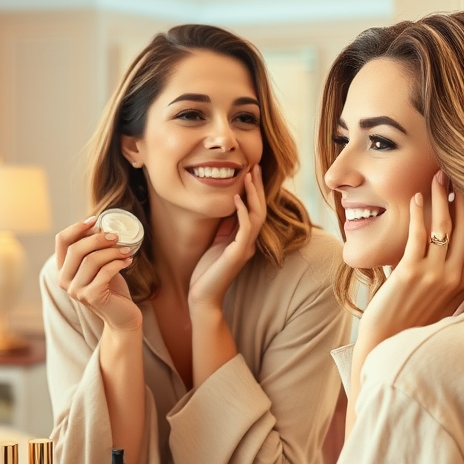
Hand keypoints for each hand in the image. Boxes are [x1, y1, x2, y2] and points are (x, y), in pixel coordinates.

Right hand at [55, 216, 141, 331]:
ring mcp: (76, 290)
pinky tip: (128, 261)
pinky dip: (118, 263)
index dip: (77, 227)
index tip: (96, 219)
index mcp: (63, 268)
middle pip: (76, 249)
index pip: (62, 241)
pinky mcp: (91, 297)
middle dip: (98, 238)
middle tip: (116, 236)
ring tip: (127, 250)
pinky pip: (104, 272)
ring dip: (112, 251)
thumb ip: (94, 249)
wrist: (122, 316)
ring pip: (91, 260)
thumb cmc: (111, 287)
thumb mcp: (99, 265)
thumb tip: (100, 224)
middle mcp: (64, 280)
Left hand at [188, 165, 266, 308]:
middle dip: (258, 187)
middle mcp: (249, 242)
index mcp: (244, 239)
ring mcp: (245, 248)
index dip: (255, 190)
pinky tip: (238, 198)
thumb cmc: (207, 271)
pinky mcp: (238, 254)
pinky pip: (245, 229)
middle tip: (256, 166)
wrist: (203, 296)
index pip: (255, 209)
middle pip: (260, 209)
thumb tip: (229, 205)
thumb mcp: (216, 242)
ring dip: (254, 195)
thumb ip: (225, 227)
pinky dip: (242, 212)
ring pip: (257, 215)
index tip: (251, 171)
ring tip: (249, 176)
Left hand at [356, 171, 463, 353]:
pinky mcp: (410, 274)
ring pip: (444, 227)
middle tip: (456, 172)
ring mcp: (434, 276)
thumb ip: (451, 272)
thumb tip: (450, 244)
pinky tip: (415, 198)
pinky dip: (417, 214)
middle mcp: (455, 277)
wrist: (389, 340)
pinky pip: (418, 236)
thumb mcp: (441, 295)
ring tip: (437, 177)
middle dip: (463, 196)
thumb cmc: (411, 316)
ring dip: (441, 198)